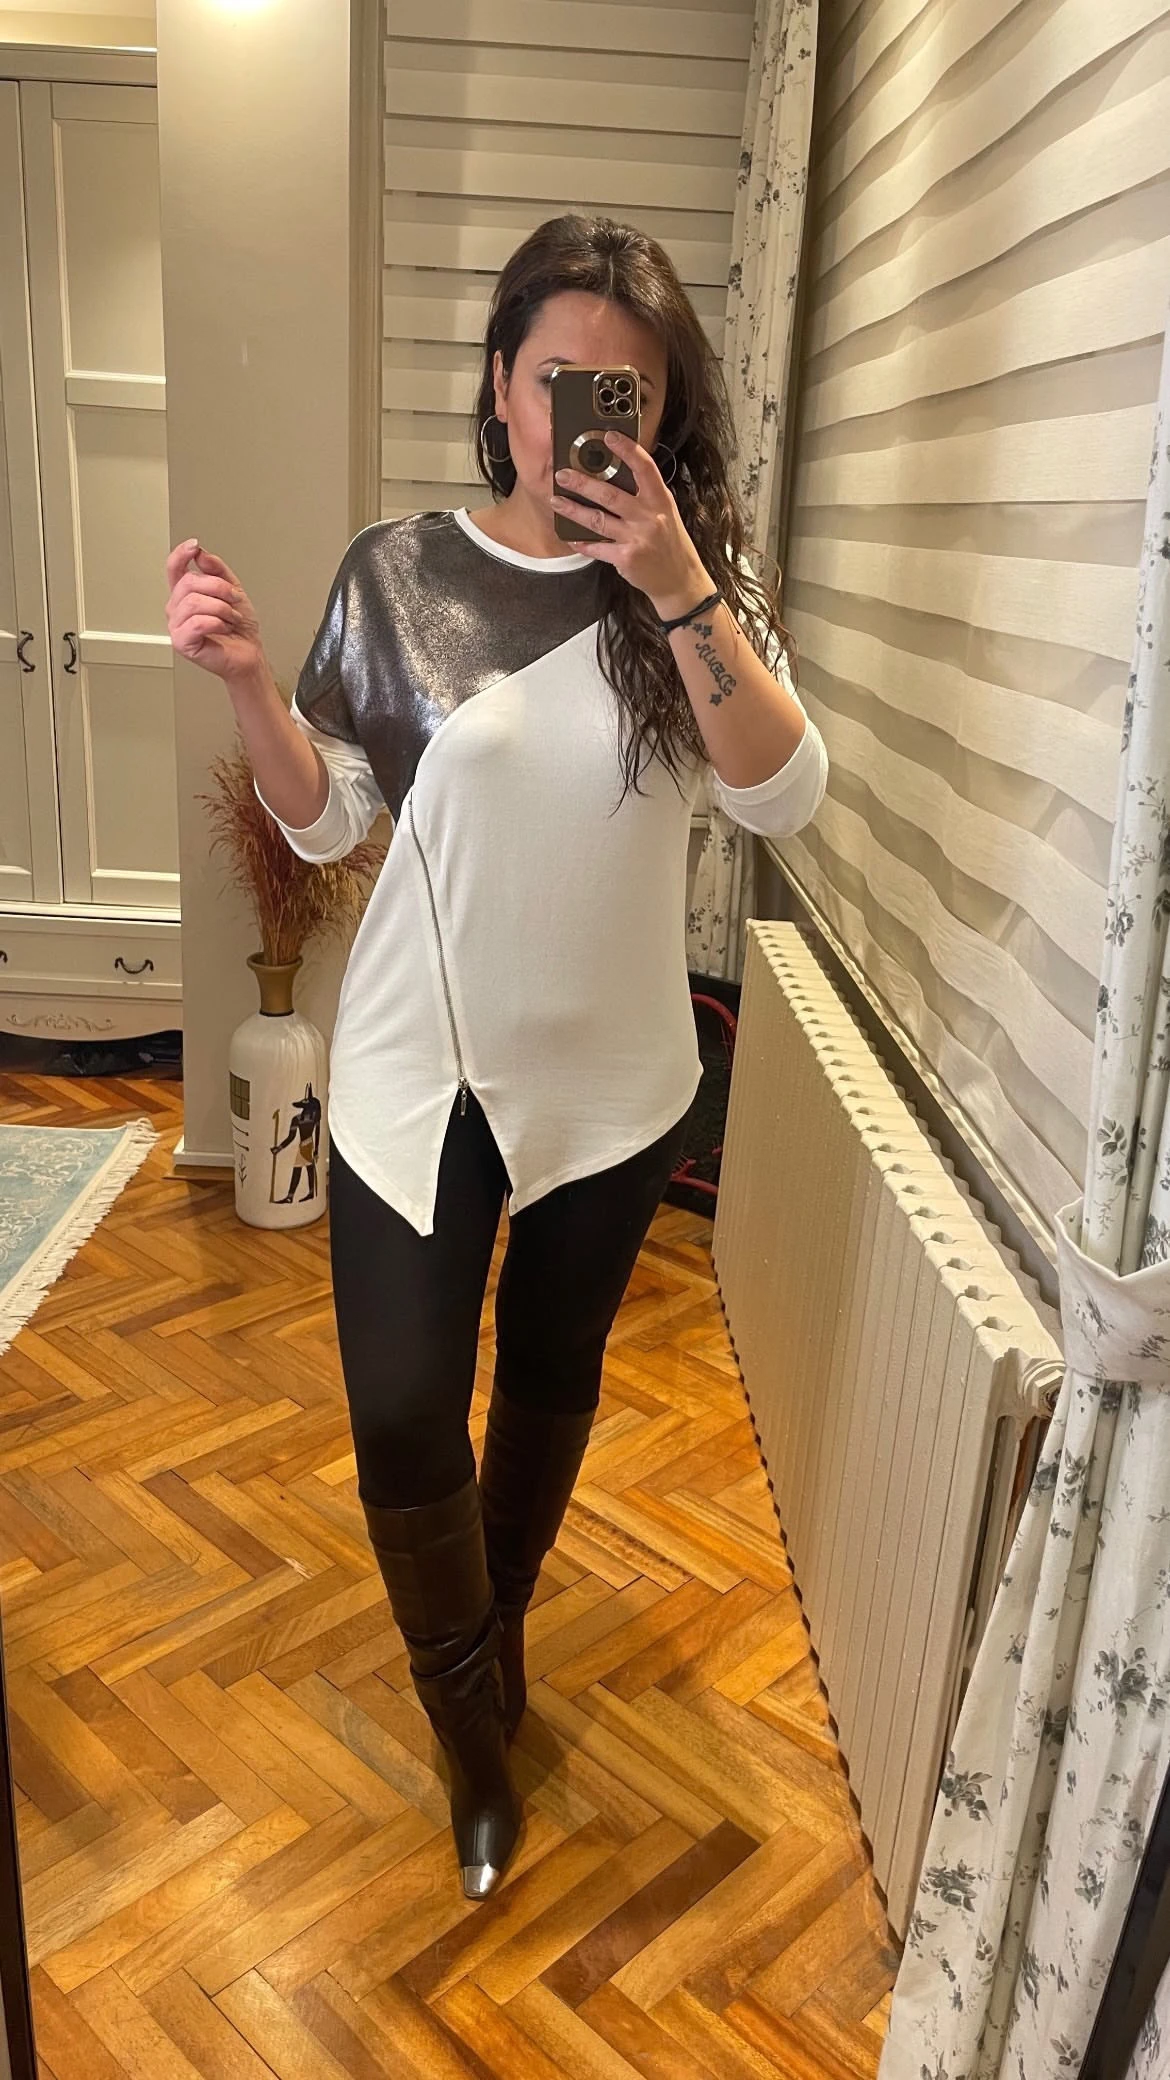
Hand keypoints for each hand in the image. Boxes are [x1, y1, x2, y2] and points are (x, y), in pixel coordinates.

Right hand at [165, 538, 264, 685]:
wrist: (249, 653)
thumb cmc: (240, 628)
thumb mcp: (233, 590)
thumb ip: (218, 570)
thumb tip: (201, 554)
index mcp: (185, 594)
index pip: (174, 568)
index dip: (181, 554)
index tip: (194, 546)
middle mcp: (177, 608)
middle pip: (189, 582)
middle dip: (219, 588)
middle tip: (234, 600)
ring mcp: (177, 625)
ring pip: (193, 602)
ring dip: (221, 608)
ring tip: (231, 618)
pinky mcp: (181, 643)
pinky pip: (196, 623)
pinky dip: (217, 623)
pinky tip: (224, 628)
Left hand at [551, 432, 712, 618]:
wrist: (679, 579)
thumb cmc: (669, 543)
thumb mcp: (665, 513)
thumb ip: (645, 496)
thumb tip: (614, 474)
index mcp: (660, 500)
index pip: (645, 468)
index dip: (627, 450)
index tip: (609, 436)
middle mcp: (649, 517)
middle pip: (611, 494)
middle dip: (583, 483)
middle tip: (562, 474)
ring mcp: (637, 538)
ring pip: (598, 520)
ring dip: (573, 510)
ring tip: (555, 500)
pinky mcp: (626, 558)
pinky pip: (597, 547)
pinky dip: (582, 542)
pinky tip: (569, 535)